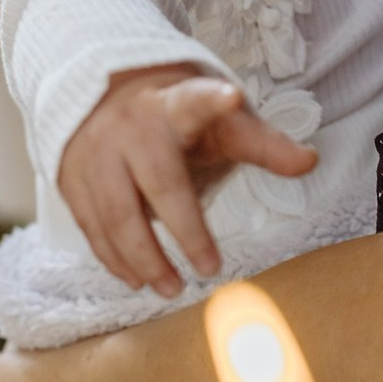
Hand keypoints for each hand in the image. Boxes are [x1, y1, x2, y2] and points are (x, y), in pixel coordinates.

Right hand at [57, 65, 317, 296]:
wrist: (105, 92)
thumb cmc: (178, 115)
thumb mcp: (220, 122)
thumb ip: (263, 144)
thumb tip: (312, 161)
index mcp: (174, 105)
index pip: (196, 101)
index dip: (213, 100)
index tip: (233, 96)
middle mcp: (132, 127)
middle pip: (158, 182)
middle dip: (184, 229)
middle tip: (209, 268)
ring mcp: (96, 153)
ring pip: (117, 212)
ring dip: (143, 257)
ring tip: (170, 288)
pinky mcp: (70, 177)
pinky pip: (90, 225)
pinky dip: (112, 257)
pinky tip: (134, 278)